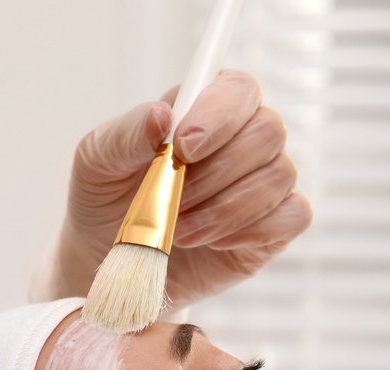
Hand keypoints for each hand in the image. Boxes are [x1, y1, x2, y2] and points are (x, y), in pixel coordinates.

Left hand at [52, 70, 311, 304]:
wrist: (107, 261)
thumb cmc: (105, 199)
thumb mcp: (97, 159)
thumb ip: (128, 133)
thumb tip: (162, 114)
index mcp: (205, 109)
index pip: (238, 89)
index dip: (219, 114)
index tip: (184, 147)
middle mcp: (243, 139)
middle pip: (267, 131)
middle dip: (217, 172)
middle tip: (172, 200)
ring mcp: (263, 183)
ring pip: (277, 176)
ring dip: (224, 209)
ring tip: (178, 230)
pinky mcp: (273, 227)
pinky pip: (291, 217)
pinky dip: (249, 232)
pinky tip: (211, 243)